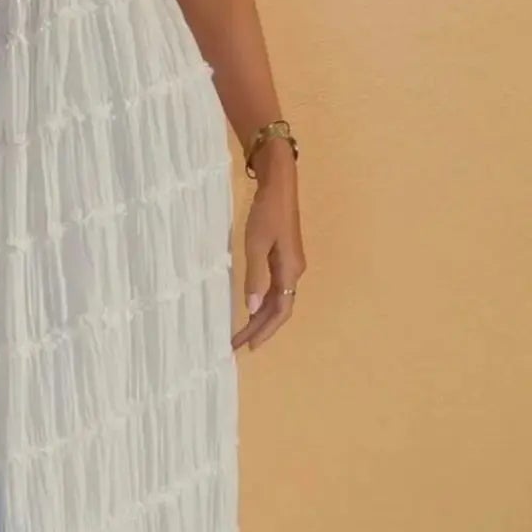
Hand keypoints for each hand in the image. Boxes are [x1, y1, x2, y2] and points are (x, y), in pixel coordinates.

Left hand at [230, 141, 305, 350]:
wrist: (279, 184)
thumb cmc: (267, 212)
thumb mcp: (256, 244)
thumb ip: (255, 277)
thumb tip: (253, 308)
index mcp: (290, 271)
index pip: (280, 311)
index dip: (265, 331)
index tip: (248, 347)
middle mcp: (294, 271)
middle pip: (279, 309)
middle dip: (259, 328)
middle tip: (237, 344)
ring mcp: (290, 264)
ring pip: (277, 299)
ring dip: (260, 317)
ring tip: (241, 332)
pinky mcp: (284, 256)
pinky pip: (275, 287)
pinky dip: (263, 301)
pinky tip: (251, 306)